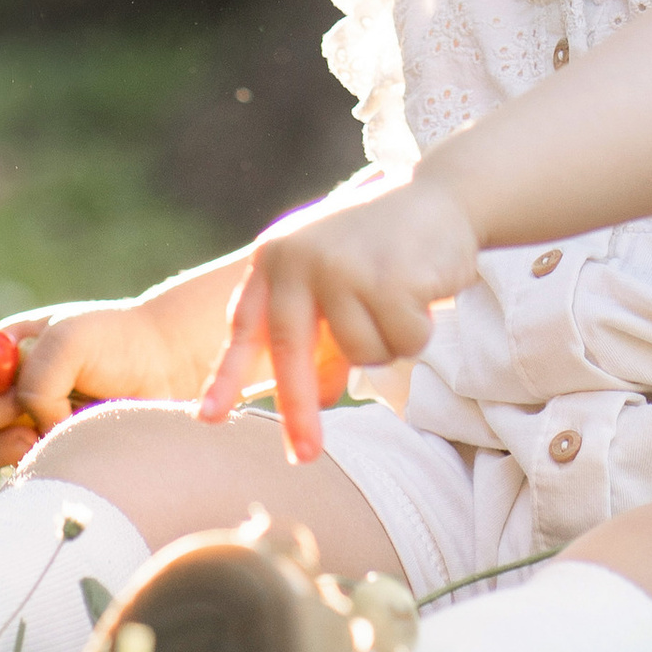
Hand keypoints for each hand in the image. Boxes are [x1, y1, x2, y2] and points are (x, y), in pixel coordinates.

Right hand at [0, 296, 200, 470]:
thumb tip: (33, 426)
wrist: (166, 367)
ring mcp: (22, 422)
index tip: (13, 385)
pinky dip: (36, 463)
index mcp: (4, 348)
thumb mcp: (71, 338)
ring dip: (11, 444)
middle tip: (38, 414)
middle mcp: (6, 385)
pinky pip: (15, 470)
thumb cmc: (117, 342)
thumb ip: (37, 378)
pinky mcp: (43, 454)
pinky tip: (72, 446)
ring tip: (60, 430)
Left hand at [199, 178, 480, 463]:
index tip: (207, 418)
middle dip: (298, 413)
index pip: (245, 327)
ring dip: (388, 342)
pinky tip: (424, 292)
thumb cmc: (386, 244)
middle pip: (290, 353)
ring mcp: (342, 267)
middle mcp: (299, 258)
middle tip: (304, 457)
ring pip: (360, 355)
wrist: (444, 193)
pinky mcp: (387, 278)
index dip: (227, 376)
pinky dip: (419, 331)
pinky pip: (402, 344)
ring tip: (401, 299)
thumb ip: (318, 331)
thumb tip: (317, 397)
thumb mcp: (337, 280)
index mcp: (276, 256)